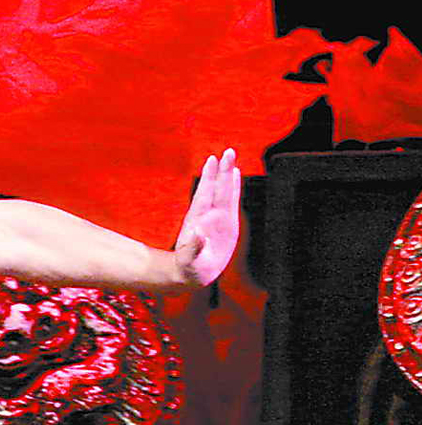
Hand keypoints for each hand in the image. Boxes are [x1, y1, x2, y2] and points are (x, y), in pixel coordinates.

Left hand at [174, 149, 241, 287]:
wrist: (190, 273)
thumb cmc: (188, 268)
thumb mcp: (188, 261)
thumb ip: (192, 248)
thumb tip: (196, 234)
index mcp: (200, 221)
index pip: (206, 194)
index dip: (210, 178)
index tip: (213, 161)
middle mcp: (209, 215)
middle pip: (217, 189)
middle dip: (222, 171)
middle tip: (228, 151)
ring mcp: (217, 217)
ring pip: (224, 192)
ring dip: (227, 175)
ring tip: (230, 157)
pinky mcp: (226, 223)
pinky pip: (230, 201)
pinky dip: (233, 187)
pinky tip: (236, 175)